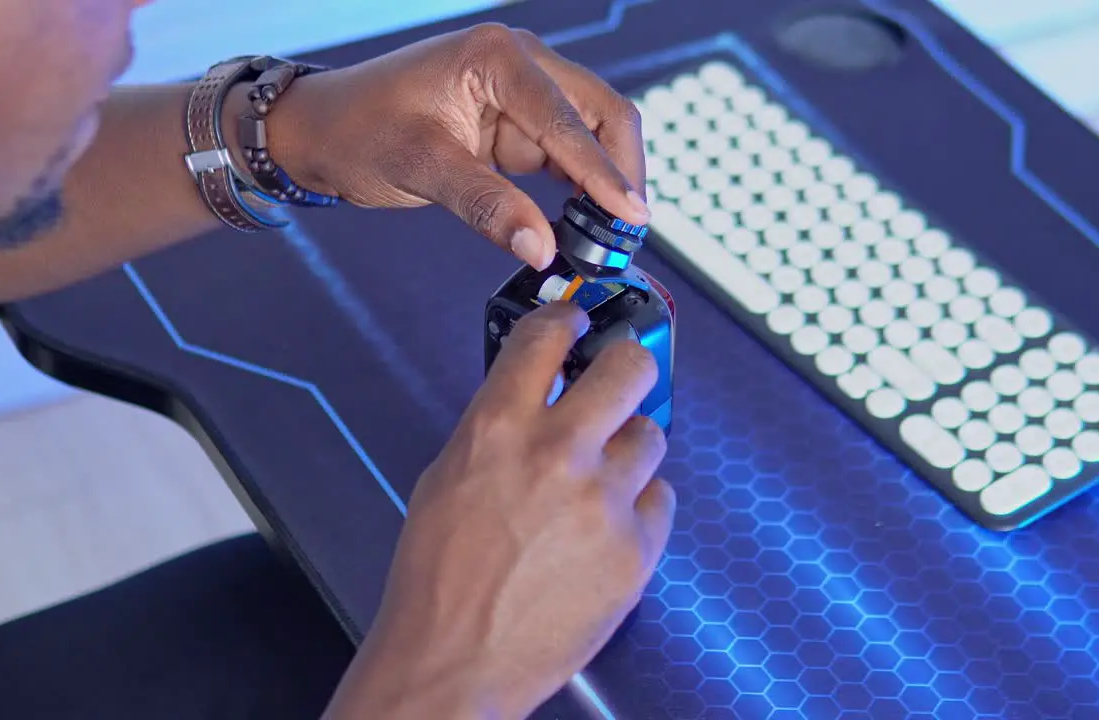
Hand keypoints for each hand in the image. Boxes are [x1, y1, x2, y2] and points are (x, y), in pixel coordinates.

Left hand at [271, 23, 649, 269]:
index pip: (569, 118)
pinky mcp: (518, 124)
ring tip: (611, 235)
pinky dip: (582, 186)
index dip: (605, 172)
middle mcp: (520, 63)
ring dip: (606, 180)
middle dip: (621, 171)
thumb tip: (542, 249)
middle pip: (602, 113)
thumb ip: (486, 206)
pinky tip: (584, 223)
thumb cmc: (358, 131)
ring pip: (592, 134)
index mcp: (497, 57)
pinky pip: (567, 153)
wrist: (322, 130)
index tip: (631, 216)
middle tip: (628, 230)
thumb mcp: (420, 169)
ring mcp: (523, 93)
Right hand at [324, 302, 675, 719]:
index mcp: (498, 429)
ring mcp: (603, 501)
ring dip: (630, 450)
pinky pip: (660, 500)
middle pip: (630, 368)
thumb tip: (534, 394)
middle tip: (622, 375)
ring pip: (652, 435)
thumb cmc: (438, 580)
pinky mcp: (636, 548)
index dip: (567, 318)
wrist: (454, 661)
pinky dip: (639, 508)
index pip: (548, 335)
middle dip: (627, 364)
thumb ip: (496, 428)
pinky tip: (607, 528)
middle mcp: (558, 453)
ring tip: (601, 480)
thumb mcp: (446, 478)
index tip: (578, 319)